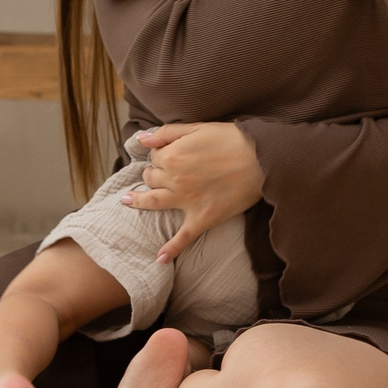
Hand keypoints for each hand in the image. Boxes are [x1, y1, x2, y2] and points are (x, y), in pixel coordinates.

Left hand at [119, 121, 264, 261]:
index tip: (169, 154)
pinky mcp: (203, 218)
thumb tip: (142, 139)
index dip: (160, 154)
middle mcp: (174, 180)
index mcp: (172, 157)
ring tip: (126, 201)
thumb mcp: (197, 128)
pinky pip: (183, 238)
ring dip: (139, 202)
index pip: (155, 157)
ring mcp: (187, 201)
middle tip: (157, 173)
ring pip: (155, 203)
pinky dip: (170, 249)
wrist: (261, 160)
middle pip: (151, 178)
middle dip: (151, 174)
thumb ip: (166, 133)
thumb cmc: (231, 139)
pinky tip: (159, 259)